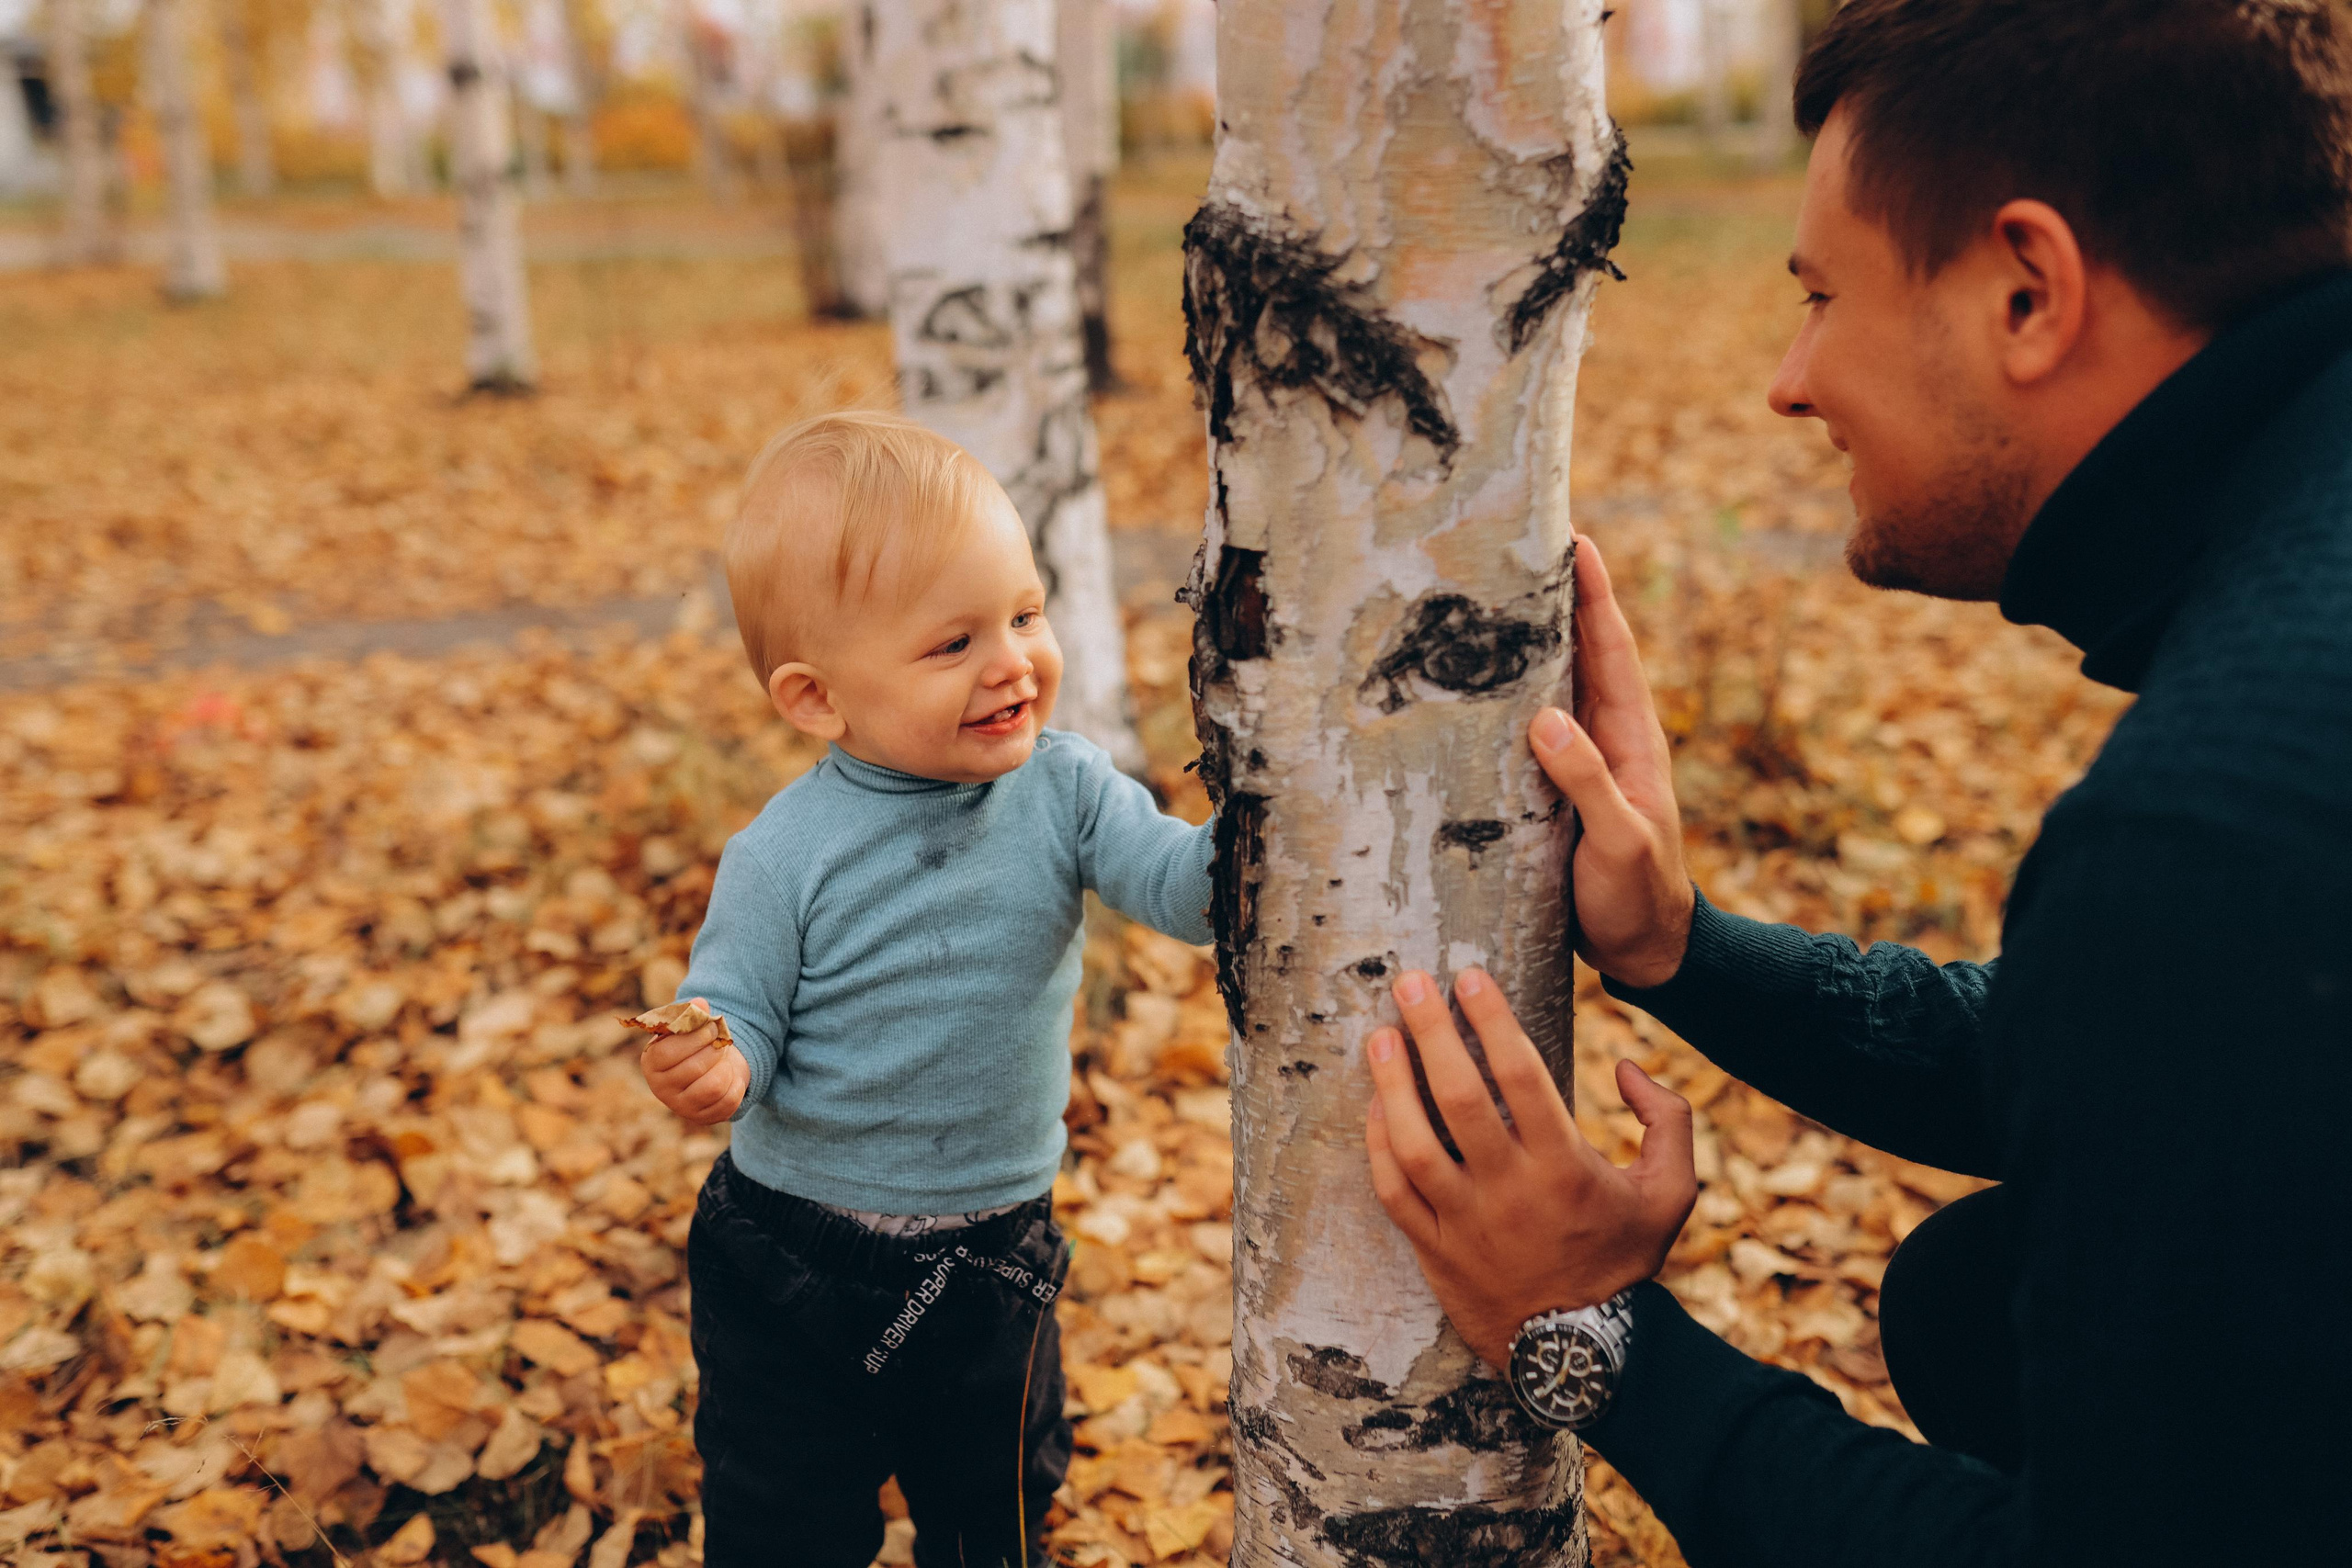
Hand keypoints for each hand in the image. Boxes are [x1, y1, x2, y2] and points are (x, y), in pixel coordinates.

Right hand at [639, 1001, 749, 1123]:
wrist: (710, 1068)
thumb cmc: (694, 1043)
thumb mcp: (690, 1026)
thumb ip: (692, 1013)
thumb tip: (699, 1003)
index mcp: (651, 1063)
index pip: (668, 1053)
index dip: (694, 1038)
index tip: (711, 1027)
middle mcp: (661, 1089)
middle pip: (693, 1069)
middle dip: (714, 1050)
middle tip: (720, 1041)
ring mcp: (682, 1107)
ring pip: (712, 1087)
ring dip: (725, 1067)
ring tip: (724, 1059)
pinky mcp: (704, 1118)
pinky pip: (728, 1101)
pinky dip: (736, 1084)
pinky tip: (731, 1076)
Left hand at [1363, 966, 1696, 1369]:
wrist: (1581, 1353)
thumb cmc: (1625, 1261)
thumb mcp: (1672, 1193)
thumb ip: (1666, 1121)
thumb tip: (1627, 1067)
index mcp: (1565, 1167)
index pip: (1520, 1075)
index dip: (1492, 1019)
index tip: (1470, 976)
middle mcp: (1509, 1191)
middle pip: (1459, 1098)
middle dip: (1431, 1032)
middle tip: (1410, 983)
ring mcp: (1465, 1223)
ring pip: (1414, 1144)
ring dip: (1390, 1084)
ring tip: (1379, 1035)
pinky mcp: (1434, 1251)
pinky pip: (1394, 1191)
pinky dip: (1379, 1146)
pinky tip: (1374, 1106)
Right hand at [1530, 533, 1694, 988]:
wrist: (1647, 950)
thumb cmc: (1640, 897)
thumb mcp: (1620, 841)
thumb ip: (1589, 782)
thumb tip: (1546, 718)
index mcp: (1631, 739)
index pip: (1612, 650)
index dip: (1594, 594)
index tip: (1575, 538)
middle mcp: (1607, 739)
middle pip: (1580, 652)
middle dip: (1555, 598)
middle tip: (1515, 548)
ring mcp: (1582, 762)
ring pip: (1554, 685)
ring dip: (1526, 642)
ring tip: (1486, 597)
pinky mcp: (1556, 789)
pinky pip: (1531, 728)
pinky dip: (1508, 697)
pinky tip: (1473, 685)